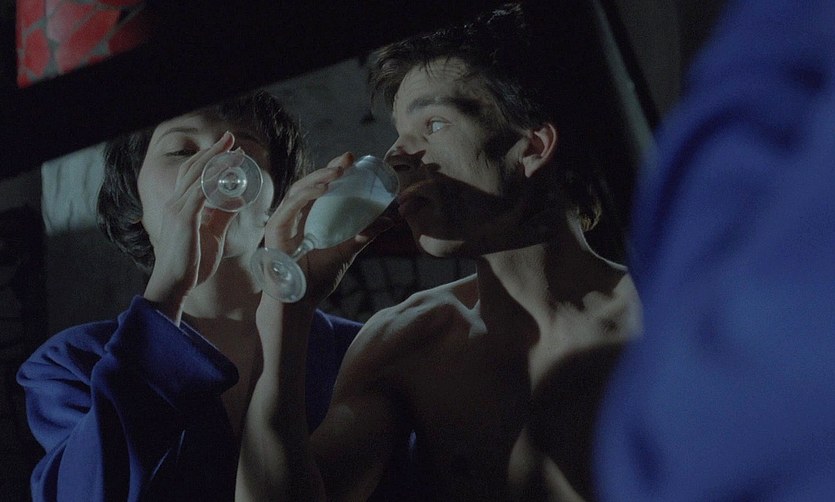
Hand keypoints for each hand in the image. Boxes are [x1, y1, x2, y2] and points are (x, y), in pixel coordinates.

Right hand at [143, 132, 238, 320]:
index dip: (209, 159)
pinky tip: (227, 172)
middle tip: (230, 138)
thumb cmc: (191, 264)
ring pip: (197, 176)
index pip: (192, 174)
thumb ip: (222, 216)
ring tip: (234, 150)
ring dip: (216, 161)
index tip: (227, 148)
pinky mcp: (184, 219)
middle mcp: (175, 203)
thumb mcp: (213, 235)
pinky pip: (199, 193)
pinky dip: (213, 180)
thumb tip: (237, 202)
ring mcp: (177, 209)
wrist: (174, 284)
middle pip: (193, 168)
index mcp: (180, 206)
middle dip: (213, 151)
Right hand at [263, 152, 394, 304]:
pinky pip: (290, 206)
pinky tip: (321, 188)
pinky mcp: (275, 229)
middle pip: (310, 183)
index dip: (334, 170)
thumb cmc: (317, 278)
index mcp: (309, 216)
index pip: (321, 186)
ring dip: (319, 178)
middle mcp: (295, 214)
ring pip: (299, 190)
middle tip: (348, 158)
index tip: (352, 159)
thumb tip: (389, 220)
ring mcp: (283, 220)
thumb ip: (364, 235)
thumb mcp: (346, 251)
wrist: (299, 302)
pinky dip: (306, 195)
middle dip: (329, 168)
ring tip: (338, 171)